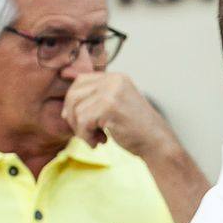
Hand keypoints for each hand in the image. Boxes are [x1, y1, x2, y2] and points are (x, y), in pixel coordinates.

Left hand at [61, 72, 176, 157]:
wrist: (158, 145)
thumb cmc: (137, 131)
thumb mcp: (117, 108)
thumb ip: (97, 100)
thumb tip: (64, 108)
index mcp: (116, 78)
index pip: (80, 81)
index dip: (74, 102)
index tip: (80, 121)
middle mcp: (113, 81)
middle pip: (74, 94)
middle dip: (73, 117)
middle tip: (86, 133)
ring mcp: (111, 92)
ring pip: (76, 109)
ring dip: (80, 129)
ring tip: (95, 139)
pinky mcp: (109, 107)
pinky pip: (82, 121)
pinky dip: (86, 136)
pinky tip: (99, 142)